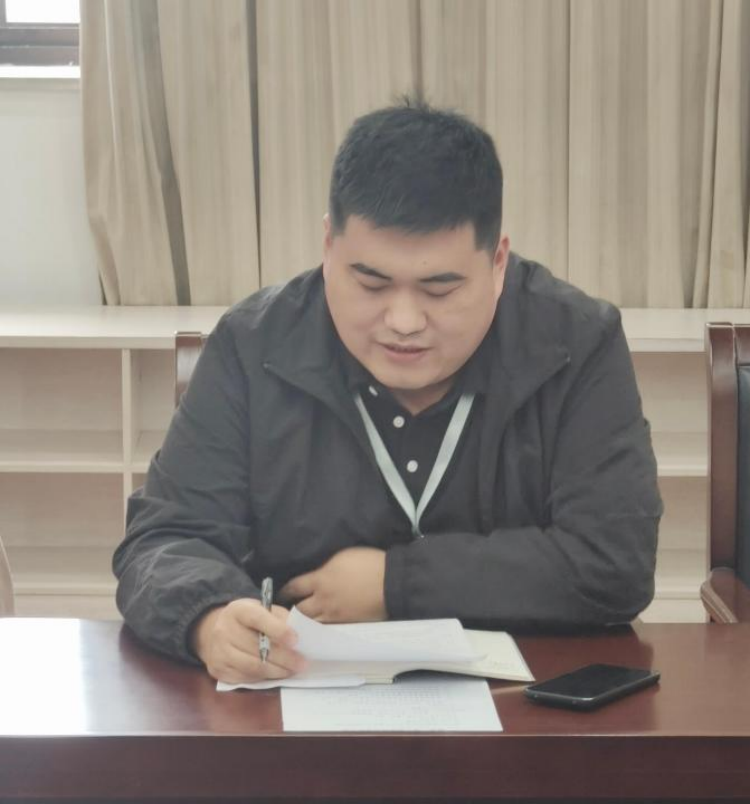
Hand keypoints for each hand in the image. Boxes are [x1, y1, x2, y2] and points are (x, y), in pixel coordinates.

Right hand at [190, 598, 306, 682]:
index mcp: (238, 610)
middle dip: (284, 658)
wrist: (214, 632)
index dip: (277, 630)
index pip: (257, 619)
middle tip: (302, 663)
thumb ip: (279, 618)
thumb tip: (298, 633)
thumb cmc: (247, 620)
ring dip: (277, 671)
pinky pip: (246, 678)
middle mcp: (224, 630)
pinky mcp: (219, 671)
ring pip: (253, 667)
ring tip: (292, 671)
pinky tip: (276, 674)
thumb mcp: (262, 610)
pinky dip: (264, 678)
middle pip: (257, 648)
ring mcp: (219, 652)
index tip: (295, 640)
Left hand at [278, 547, 386, 622]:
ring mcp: (335, 615)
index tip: (282, 593)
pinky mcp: (347, 624)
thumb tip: (315, 573)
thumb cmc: (369, 563)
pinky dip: (321, 627)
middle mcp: (323, 600)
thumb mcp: (341, 556)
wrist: (392, 582)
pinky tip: (320, 625)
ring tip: (302, 621)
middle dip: (292, 610)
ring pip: (312, 623)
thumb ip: (324, 568)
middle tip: (288, 609)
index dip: (285, 591)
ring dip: (305, 621)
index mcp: (321, 580)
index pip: (294, 588)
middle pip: (299, 610)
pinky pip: (327, 628)